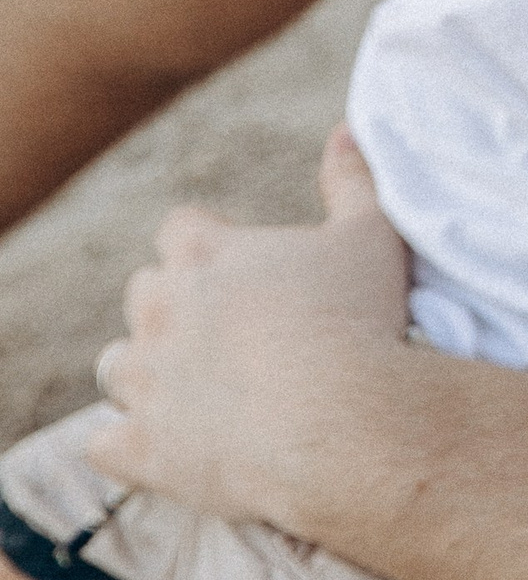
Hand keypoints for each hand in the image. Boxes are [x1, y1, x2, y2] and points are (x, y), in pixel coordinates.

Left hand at [90, 127, 414, 528]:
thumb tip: (345, 130)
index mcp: (204, 252)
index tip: (244, 269)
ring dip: (145, 373)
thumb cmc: (361, 321)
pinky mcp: (141, 449)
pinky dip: (126, 445)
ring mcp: (144, 383)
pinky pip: (104, 445)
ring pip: (115, 367)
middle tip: (229, 332)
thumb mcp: (372, 235)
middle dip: (173, 307)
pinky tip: (163, 448)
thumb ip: (353, 178)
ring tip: (195, 390)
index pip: (179, 230)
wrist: (344, 425)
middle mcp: (159, 310)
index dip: (207, 246)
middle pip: (143, 294)